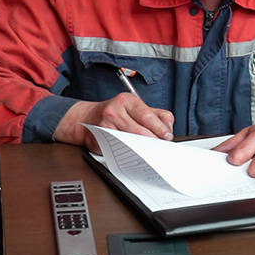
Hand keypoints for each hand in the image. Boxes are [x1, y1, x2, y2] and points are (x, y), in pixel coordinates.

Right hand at [54, 94, 174, 150]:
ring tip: (150, 151)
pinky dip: (130, 153)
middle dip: (154, 141)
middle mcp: (115, 111)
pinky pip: (119, 149)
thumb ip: (156, 115)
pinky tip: (136, 153)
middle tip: (161, 147)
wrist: (86, 118)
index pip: (147, 115)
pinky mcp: (100, 139)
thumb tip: (168, 129)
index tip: (167, 137)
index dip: (160, 128)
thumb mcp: (135, 107)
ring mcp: (106, 126)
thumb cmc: (115, 113)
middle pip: (140, 130)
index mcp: (126, 101)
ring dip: (143, 148)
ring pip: (131, 141)